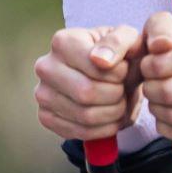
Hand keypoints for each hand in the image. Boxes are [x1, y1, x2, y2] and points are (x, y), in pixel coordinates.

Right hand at [33, 24, 144, 140]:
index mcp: (63, 41)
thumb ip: (119, 41)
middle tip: (122, 89)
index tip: (123, 69)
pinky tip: (109, 116)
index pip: (97, 68)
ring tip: (117, 102)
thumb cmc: (120, 56)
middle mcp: (45, 66)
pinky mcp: (45, 117)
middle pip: (86, 93)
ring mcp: (42, 94)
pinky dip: (103, 129)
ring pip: (85, 115)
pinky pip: (79, 133)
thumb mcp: (129, 39)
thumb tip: (100, 60)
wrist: (113, 77)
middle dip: (115, 95)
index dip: (119, 74)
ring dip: (113, 113)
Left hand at [138, 12, 171, 143]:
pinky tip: (170, 115)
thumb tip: (160, 45)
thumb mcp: (167, 28)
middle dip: (151, 92)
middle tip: (152, 86)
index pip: (158, 66)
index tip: (150, 66)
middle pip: (167, 94)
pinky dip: (169, 128)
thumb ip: (159, 28)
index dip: (146, 69)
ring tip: (161, 100)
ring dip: (158, 110)